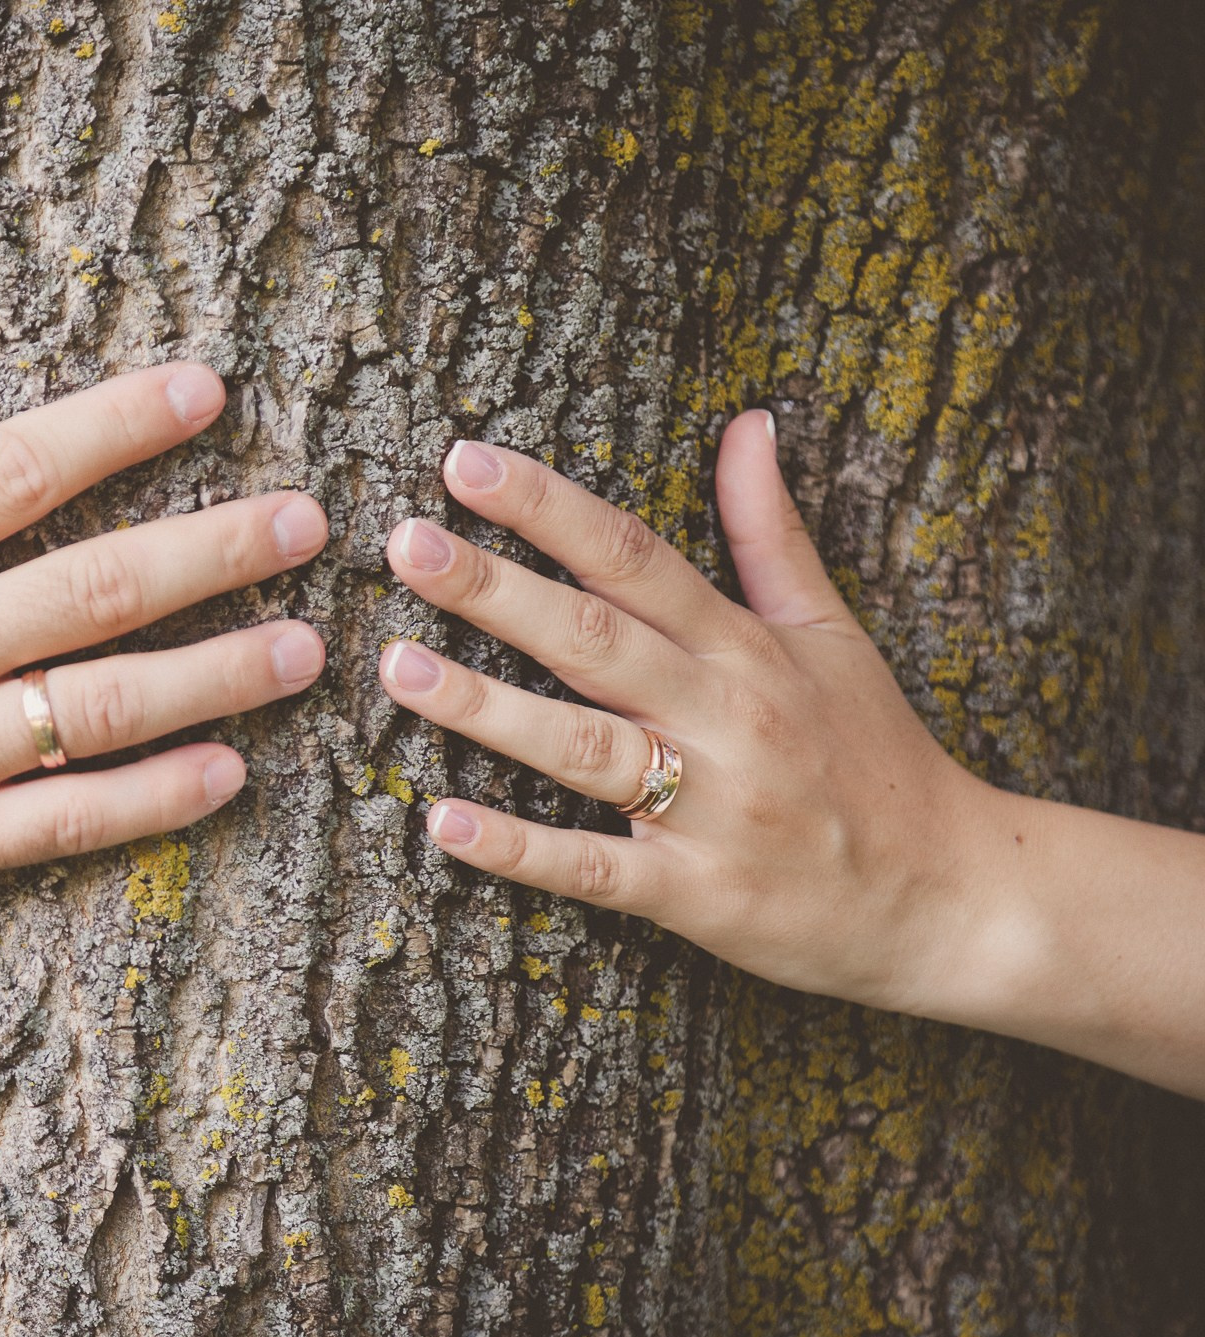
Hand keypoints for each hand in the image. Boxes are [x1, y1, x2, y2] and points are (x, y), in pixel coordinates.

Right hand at [0, 272, 329, 973]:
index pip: (14, 471)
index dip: (118, 425)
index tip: (206, 393)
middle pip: (96, 586)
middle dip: (215, 548)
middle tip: (309, 523)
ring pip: (105, 706)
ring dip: (218, 675)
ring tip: (306, 649)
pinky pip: (68, 821)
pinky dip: (155, 800)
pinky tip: (231, 774)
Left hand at [377, 413, 1010, 1022]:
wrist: (952, 897)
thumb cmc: (876, 756)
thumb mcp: (832, 634)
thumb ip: (770, 533)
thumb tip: (747, 423)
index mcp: (746, 649)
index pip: (634, 559)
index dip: (549, 508)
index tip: (465, 463)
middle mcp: (724, 718)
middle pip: (595, 641)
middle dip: (496, 590)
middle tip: (406, 545)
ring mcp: (709, 810)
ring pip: (583, 748)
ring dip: (487, 709)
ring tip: (399, 668)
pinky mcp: (696, 895)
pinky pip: (594, 869)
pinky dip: (518, 849)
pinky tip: (442, 823)